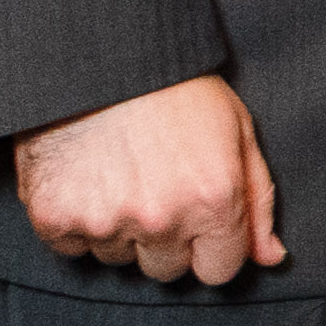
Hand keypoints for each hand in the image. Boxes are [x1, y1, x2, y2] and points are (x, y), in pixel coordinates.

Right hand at [15, 73, 279, 284]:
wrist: (99, 54)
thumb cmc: (175, 88)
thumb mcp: (237, 131)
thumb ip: (257, 201)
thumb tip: (271, 258)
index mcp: (214, 202)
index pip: (218, 271)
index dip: (208, 245)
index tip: (194, 216)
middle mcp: (161, 220)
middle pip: (165, 269)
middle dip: (163, 238)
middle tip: (152, 186)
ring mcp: (104, 221)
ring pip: (116, 257)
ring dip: (118, 228)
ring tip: (116, 172)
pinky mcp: (54, 217)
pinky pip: (69, 247)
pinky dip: (73, 221)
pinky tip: (83, 178)